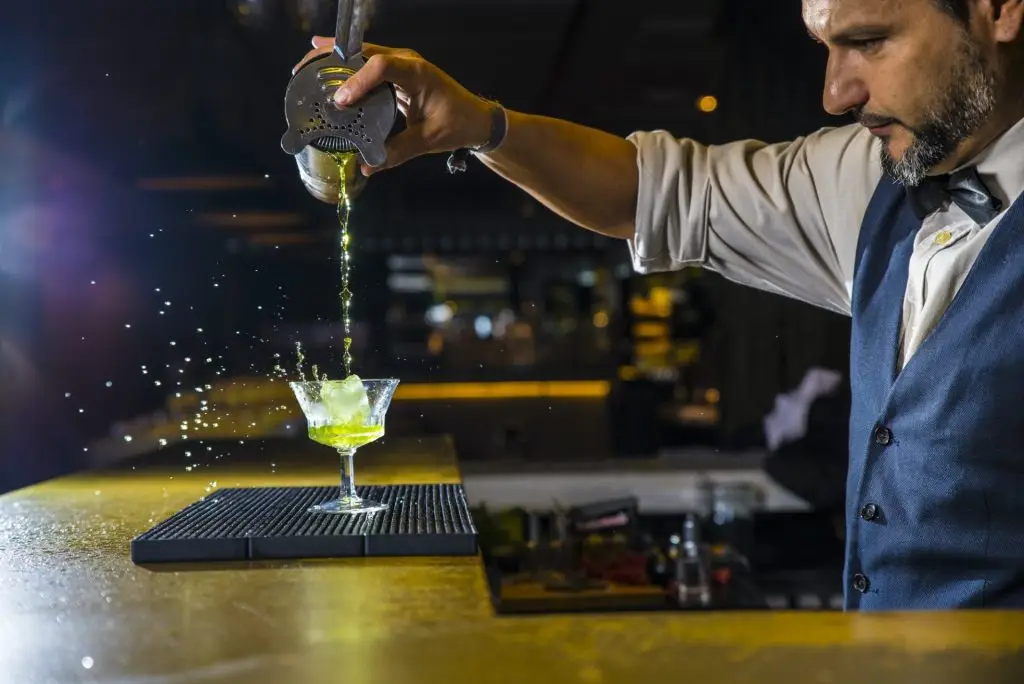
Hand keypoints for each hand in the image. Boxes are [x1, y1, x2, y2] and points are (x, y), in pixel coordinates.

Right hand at [292, 37, 492, 174]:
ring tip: (306, 65)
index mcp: (417, 73)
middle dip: (332, 57)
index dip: (357, 82)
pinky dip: (345, 68)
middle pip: (364, 51)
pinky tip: (323, 67)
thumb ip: (397, 153)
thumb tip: (366, 167)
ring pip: (362, 54)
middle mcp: (406, 62)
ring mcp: (400, 64)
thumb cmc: (458, 124)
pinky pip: (366, 65)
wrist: (475, 119)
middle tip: (304, 67)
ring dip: (334, 59)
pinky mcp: (395, 73)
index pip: (381, 67)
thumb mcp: (428, 141)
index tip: (340, 101)